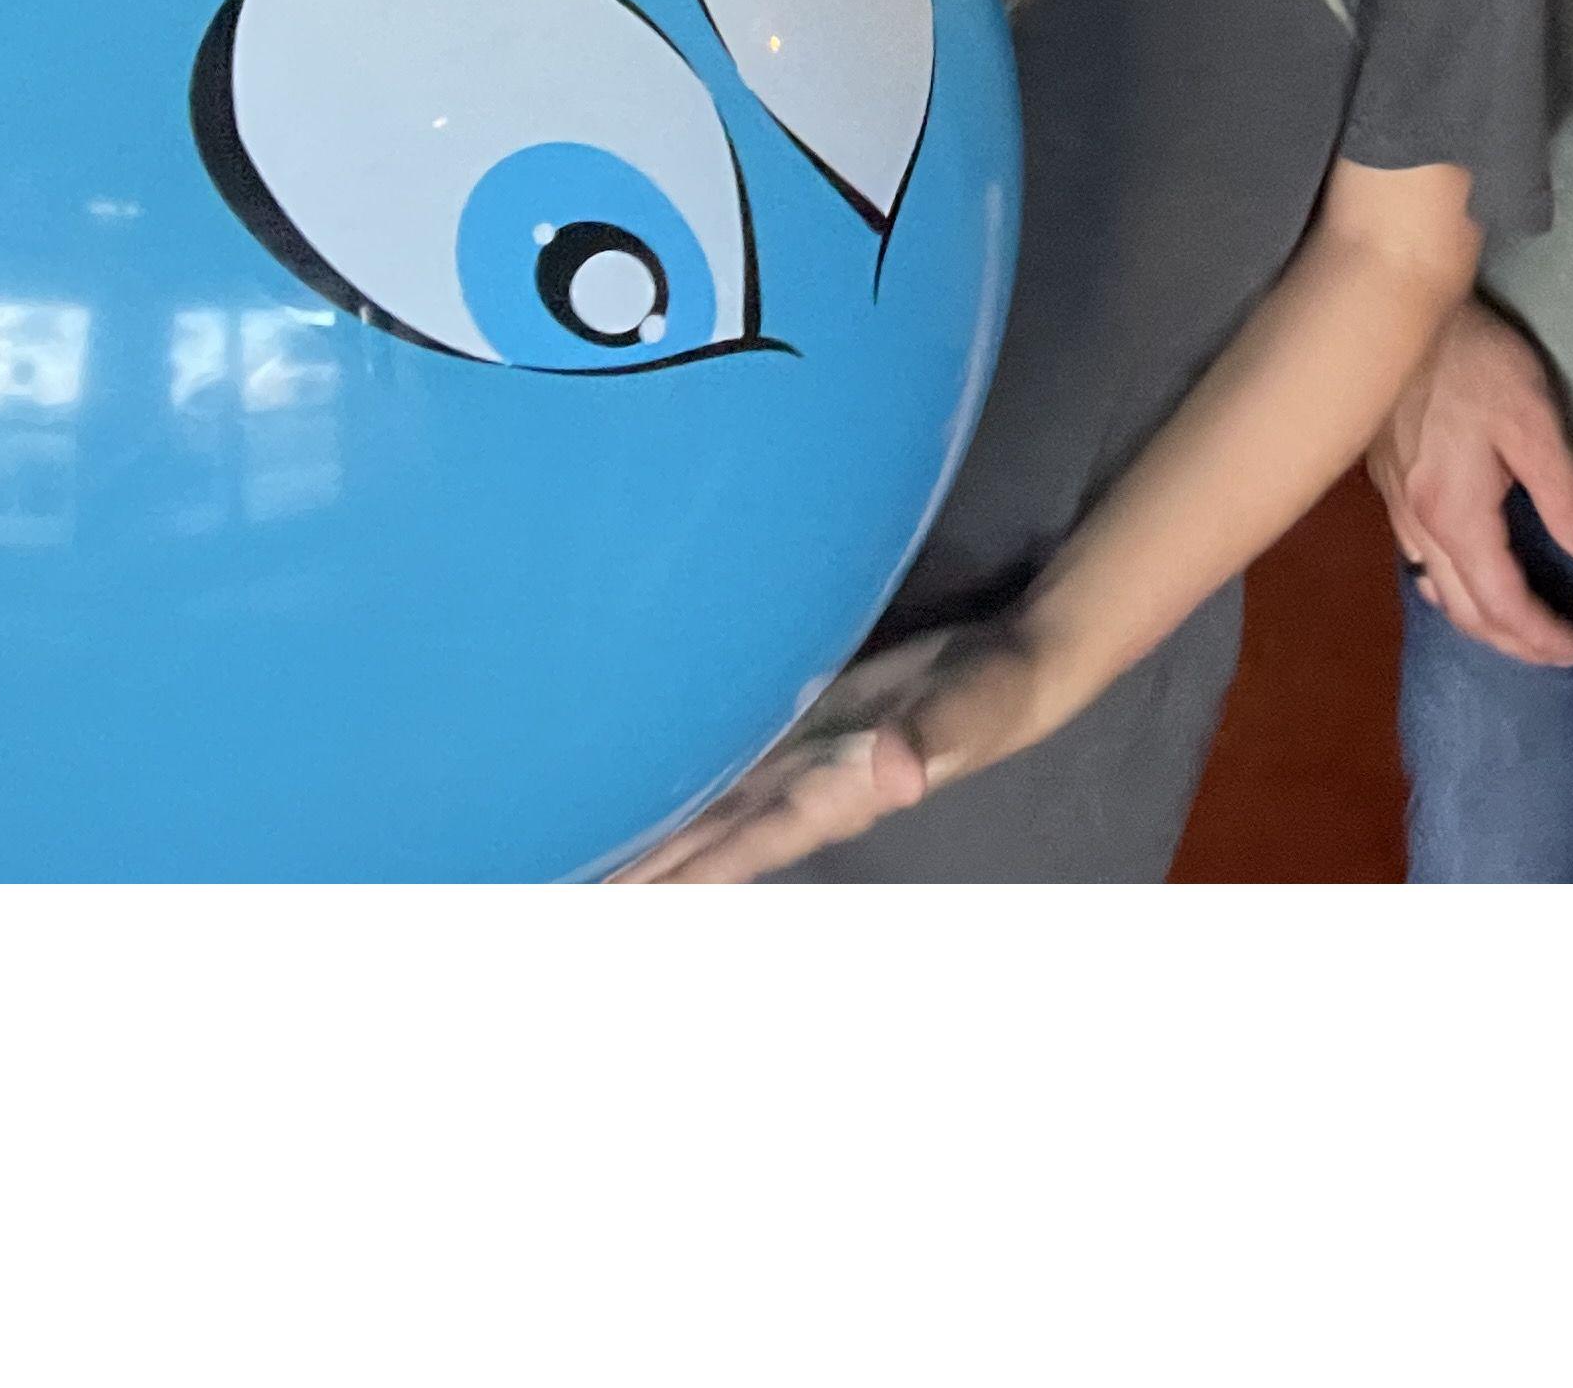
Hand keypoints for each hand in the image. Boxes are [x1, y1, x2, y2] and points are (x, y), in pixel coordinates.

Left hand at [617, 623, 1054, 882]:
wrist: (1012, 670)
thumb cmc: (993, 694)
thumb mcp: (966, 713)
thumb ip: (929, 737)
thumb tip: (895, 771)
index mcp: (830, 797)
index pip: (737, 847)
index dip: (678, 876)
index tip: (614, 902)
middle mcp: (800, 790)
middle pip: (703, 840)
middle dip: (639, 871)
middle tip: (560, 890)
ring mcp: (796, 757)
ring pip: (705, 805)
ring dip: (648, 835)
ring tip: (580, 857)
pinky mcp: (798, 718)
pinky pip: (726, 760)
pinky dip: (682, 781)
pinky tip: (642, 786)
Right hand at [1366, 297, 1572, 668]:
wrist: (1399, 313)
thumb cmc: (1474, 361)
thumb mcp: (1533, 419)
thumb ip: (1563, 491)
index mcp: (1457, 515)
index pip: (1503, 603)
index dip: (1542, 635)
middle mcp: (1419, 525)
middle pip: (1465, 610)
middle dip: (1513, 642)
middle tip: (1556, 652)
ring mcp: (1397, 507)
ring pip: (1438, 589)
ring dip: (1479, 619)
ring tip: (1518, 627)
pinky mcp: (1388, 485)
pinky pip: (1419, 560)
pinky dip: (1449, 587)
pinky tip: (1459, 579)